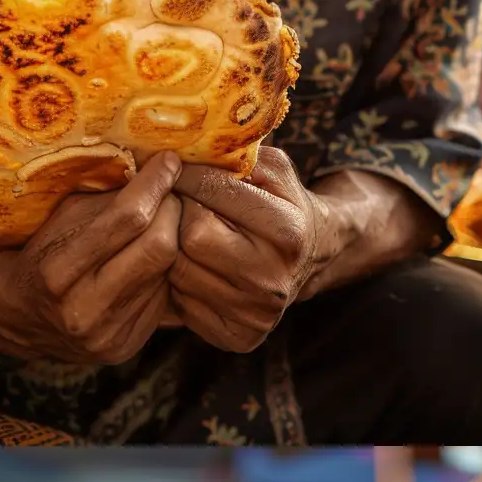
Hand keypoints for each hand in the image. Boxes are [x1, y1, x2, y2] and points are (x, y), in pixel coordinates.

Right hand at [0, 153, 184, 364]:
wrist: (16, 316)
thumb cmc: (40, 254)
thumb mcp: (61, 218)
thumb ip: (107, 200)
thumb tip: (159, 170)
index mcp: (57, 272)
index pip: (128, 219)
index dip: (154, 184)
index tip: (168, 161)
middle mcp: (83, 311)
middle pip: (159, 247)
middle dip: (171, 213)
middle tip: (168, 196)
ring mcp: (107, 335)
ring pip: (168, 272)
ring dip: (171, 242)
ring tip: (159, 226)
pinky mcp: (125, 347)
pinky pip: (164, 299)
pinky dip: (163, 274)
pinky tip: (147, 264)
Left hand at [168, 148, 331, 351]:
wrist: (312, 258)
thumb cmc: (283, 205)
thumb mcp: (274, 170)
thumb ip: (240, 155)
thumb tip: (188, 144)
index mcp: (288, 231)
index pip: (212, 195)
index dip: (185, 176)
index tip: (168, 165)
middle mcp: (273, 279)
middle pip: (189, 239)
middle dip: (177, 215)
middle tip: (172, 202)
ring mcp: (255, 315)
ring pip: (178, 273)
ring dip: (171, 250)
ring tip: (178, 234)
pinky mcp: (238, 337)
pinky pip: (181, 306)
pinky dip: (177, 283)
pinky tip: (188, 267)